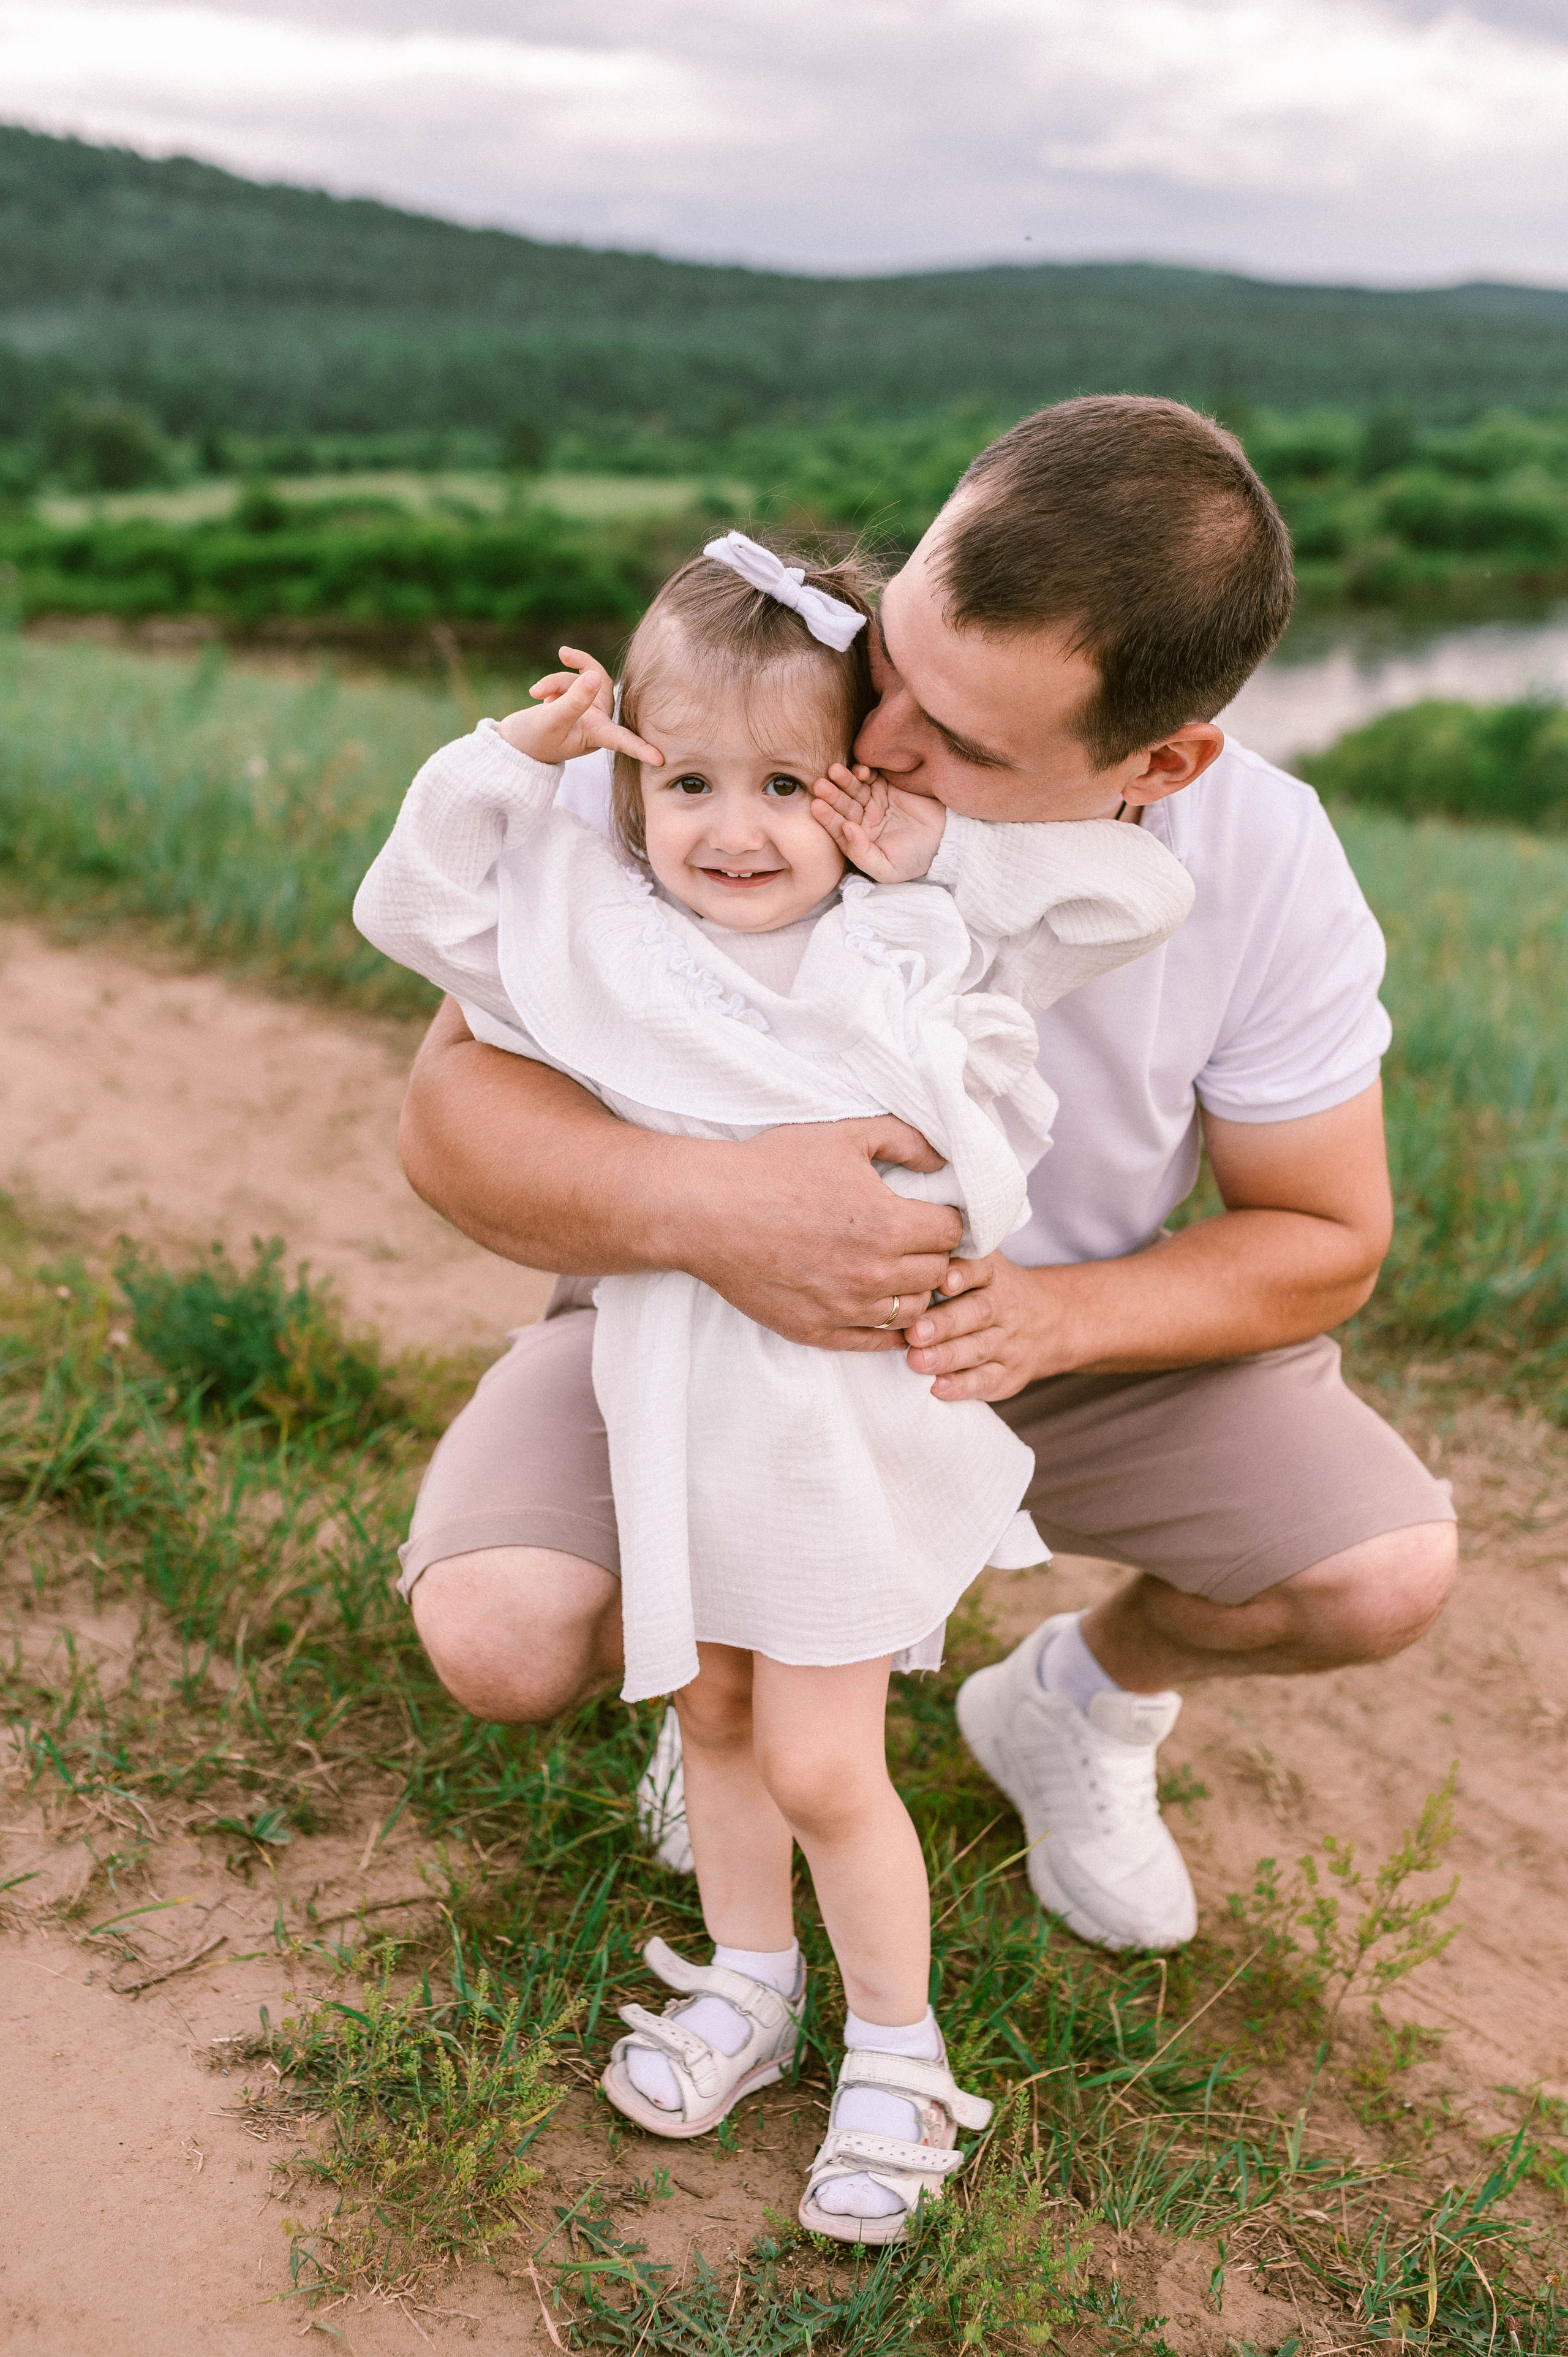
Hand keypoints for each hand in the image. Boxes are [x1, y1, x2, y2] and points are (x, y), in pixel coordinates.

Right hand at [498, 646, 663, 768]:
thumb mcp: (550, 721)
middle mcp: (599, 722)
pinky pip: (573, 679)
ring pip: (582, 679)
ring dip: (556, 681)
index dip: (641, 748)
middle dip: (574, 675)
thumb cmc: (533, 739)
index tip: (661, 760)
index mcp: (596, 736)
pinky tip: (539, 694)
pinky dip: (554, 682)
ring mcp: (590, 710)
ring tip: (535, 693)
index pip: (622, 740)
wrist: (516, 739)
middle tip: (564, 654)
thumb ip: (572, 701)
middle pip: (600, 683)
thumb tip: (593, 677)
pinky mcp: (580, 700)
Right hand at [676, 1117, 963, 1349]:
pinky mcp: (817, 1331)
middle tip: (916, 1239)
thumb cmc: (772, 1167)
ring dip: (913, 1289)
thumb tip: (945, 1159)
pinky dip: (888, 1326)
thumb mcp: (845, 1135)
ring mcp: (845, 1308)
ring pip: (913, 1311)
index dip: (948, 1219)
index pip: (953, 1232)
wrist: (706, 1210)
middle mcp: (873, 1274)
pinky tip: (880, 1304)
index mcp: (887, 1224)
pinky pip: (876, 1341)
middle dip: (934, 1253)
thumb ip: (906, 1140)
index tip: (933, 1213)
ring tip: (896, 1269)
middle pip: (938, 1273)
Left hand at [810, 761, 947, 883]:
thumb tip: (845, 830)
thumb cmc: (916, 859)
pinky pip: (872, 775)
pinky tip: (861, 770)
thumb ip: (861, 854)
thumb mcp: (887, 868)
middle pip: (843, 805)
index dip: (827, 818)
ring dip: (845, 780)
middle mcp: (862, 819)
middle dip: (832, 795)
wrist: (946, 840)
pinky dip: (865, 771)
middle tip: (820, 785)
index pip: (838, 828)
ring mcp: (874, 800)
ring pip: (854, 788)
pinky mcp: (887, 784)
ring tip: (836, 771)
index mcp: (859, 840)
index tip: (817, 807)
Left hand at [903, 1253, 1068, 1399]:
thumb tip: (903, 1250)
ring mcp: (1008, 1342)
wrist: (1050, 1321)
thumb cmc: (990, 1290)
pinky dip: (963, 1386)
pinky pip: (987, 1381)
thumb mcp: (981, 1265)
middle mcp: (1003, 1306)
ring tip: (917, 1361)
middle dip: (945, 1323)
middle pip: (978, 1312)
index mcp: (992, 1275)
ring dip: (948, 1356)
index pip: (980, 1269)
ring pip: (979, 1348)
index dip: (962, 1274)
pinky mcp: (1008, 1374)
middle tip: (914, 1332)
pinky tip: (938, 1388)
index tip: (942, 1281)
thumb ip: (950, 1258)